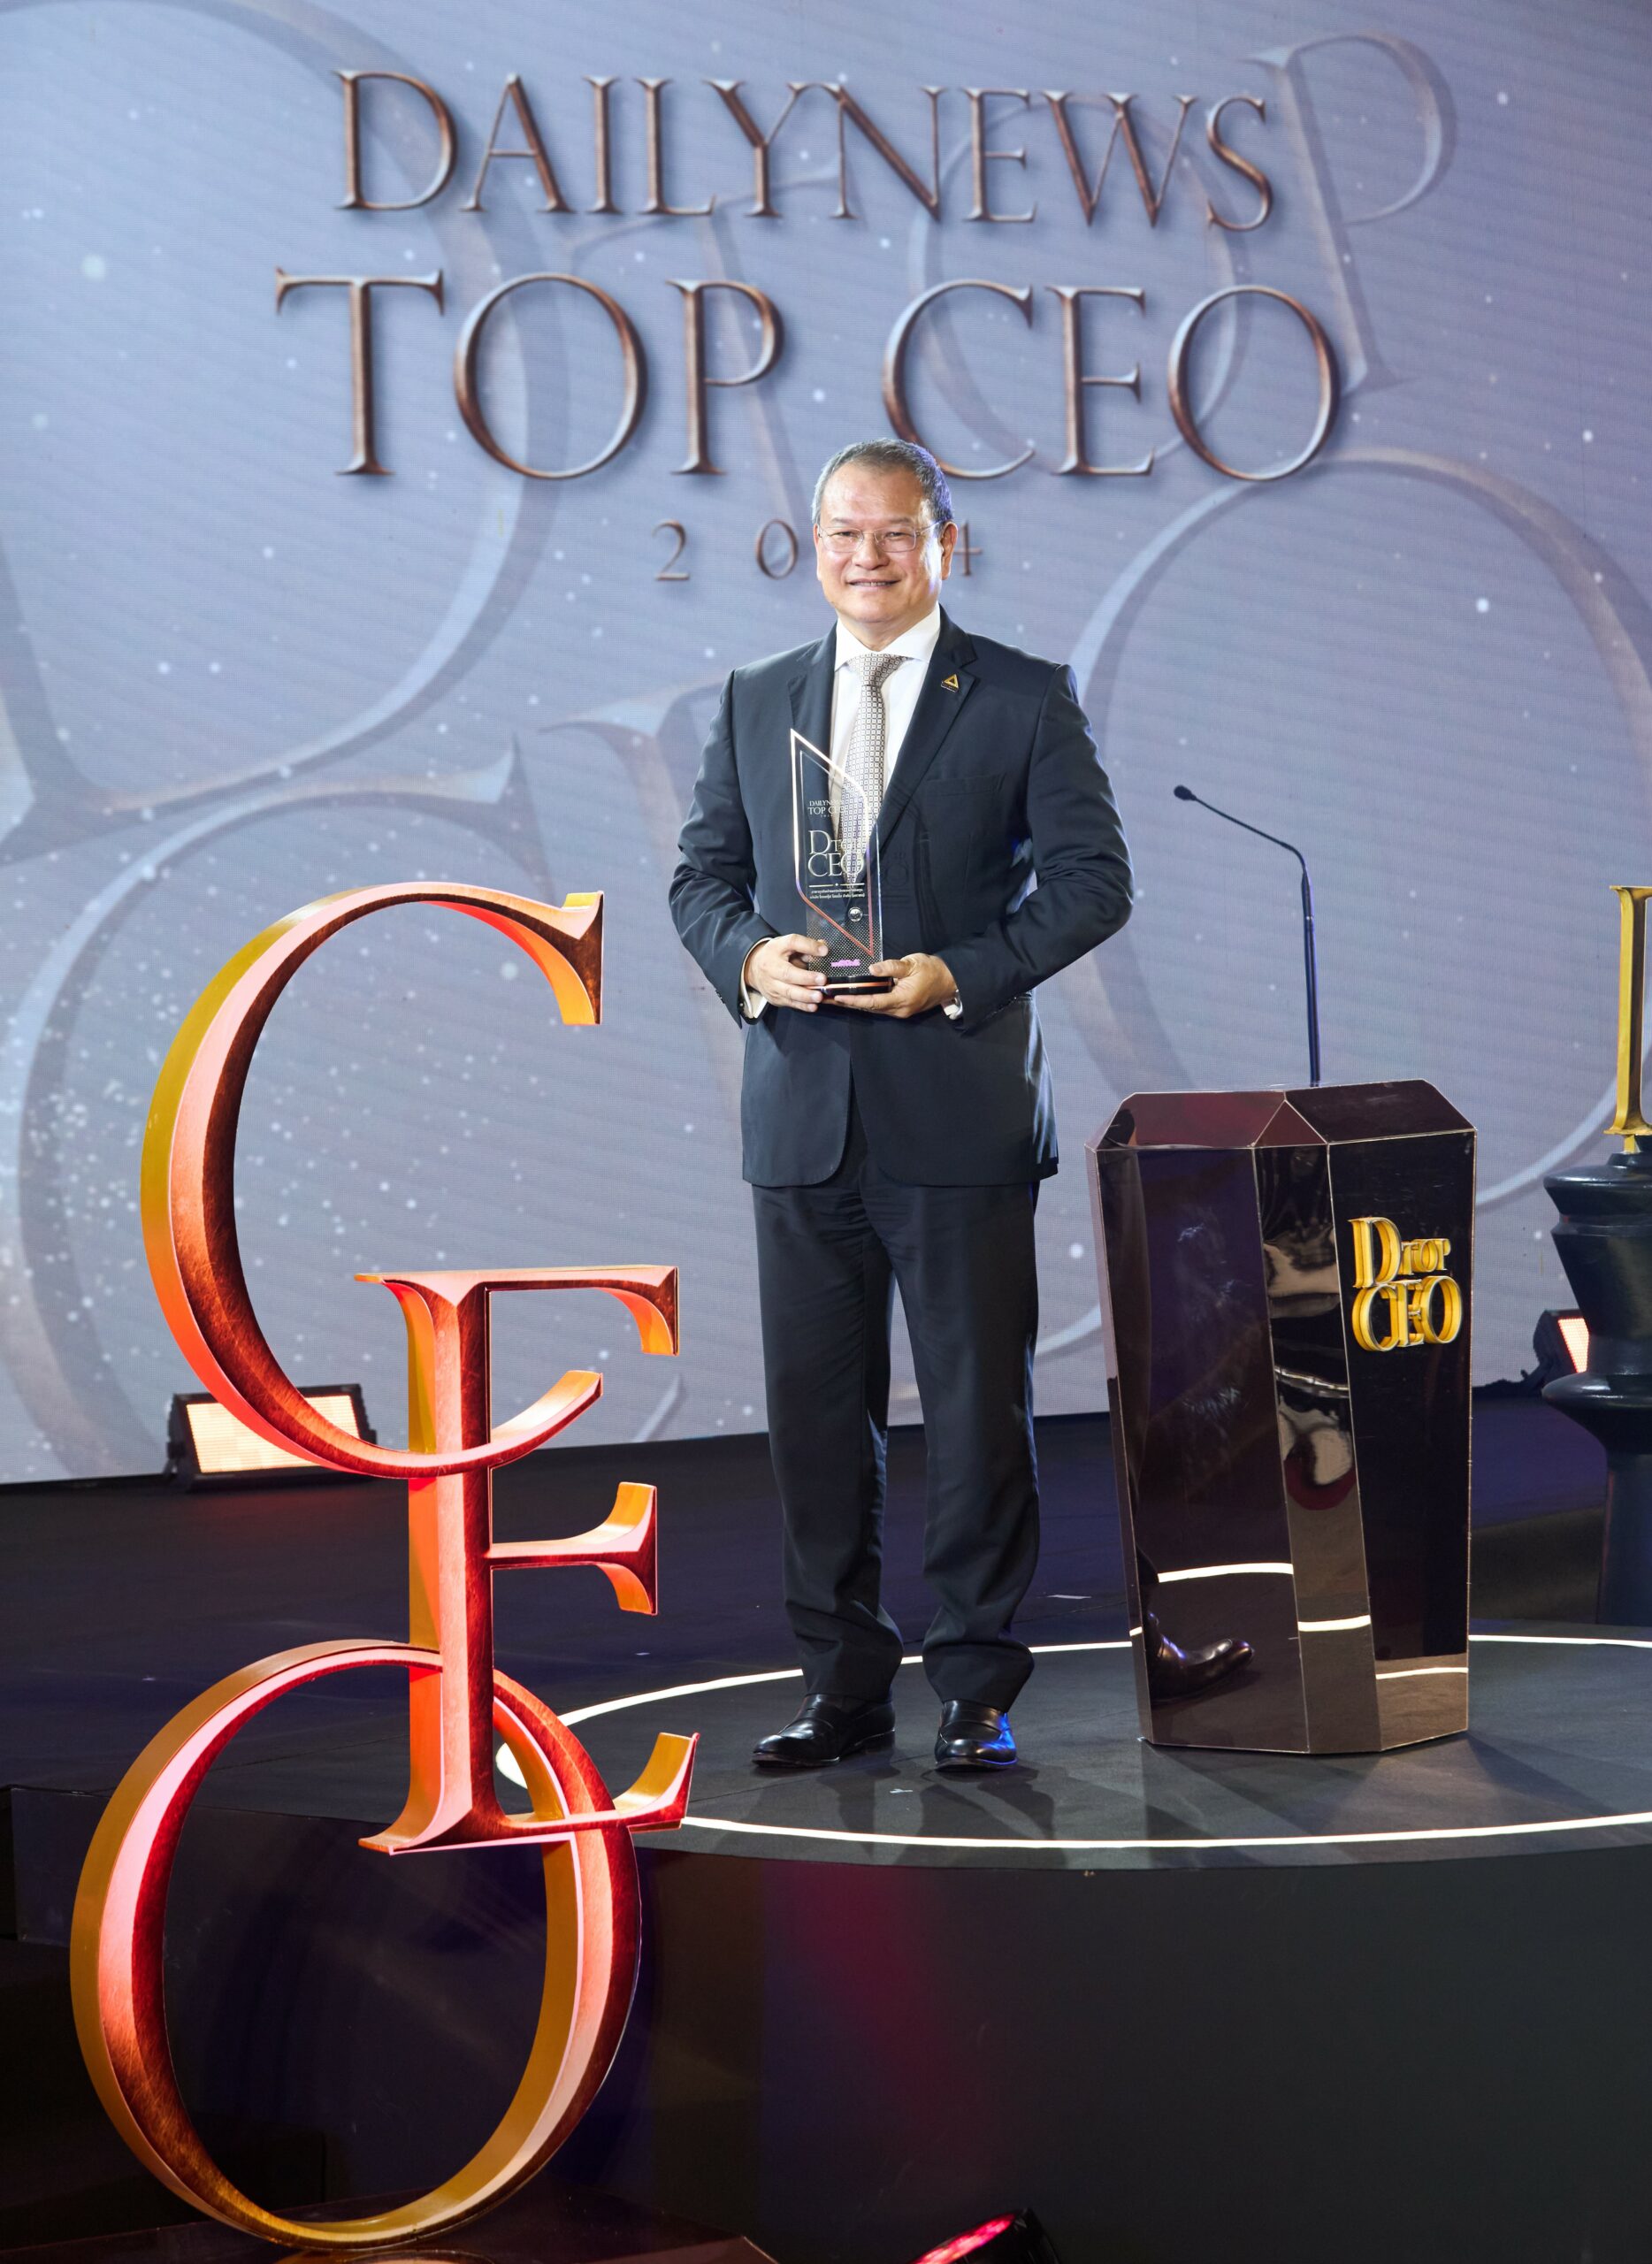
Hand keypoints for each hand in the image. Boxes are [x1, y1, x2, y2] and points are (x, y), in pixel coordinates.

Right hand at [745, 933, 828, 1010]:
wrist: (755, 969)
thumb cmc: (777, 955)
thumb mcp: (788, 946)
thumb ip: (806, 947)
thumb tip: (824, 949)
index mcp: (776, 948)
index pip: (792, 942)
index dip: (808, 946)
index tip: (824, 950)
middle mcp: (771, 966)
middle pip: (787, 973)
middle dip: (806, 978)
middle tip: (822, 980)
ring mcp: (771, 984)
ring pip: (788, 992)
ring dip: (805, 995)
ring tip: (819, 996)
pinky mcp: (774, 997)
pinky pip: (789, 1003)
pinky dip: (802, 1005)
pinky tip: (813, 1006)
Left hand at [833, 953, 958, 1018]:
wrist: (950, 980)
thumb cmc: (932, 970)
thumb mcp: (912, 964)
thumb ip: (891, 967)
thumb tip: (872, 970)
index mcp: (902, 999)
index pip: (872, 1002)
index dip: (853, 1000)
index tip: (837, 997)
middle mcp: (900, 1010)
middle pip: (870, 1008)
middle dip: (849, 1003)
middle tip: (829, 998)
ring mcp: (901, 1011)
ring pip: (874, 1008)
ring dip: (857, 1003)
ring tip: (837, 998)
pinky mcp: (902, 1008)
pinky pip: (881, 1006)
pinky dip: (867, 1002)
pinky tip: (855, 997)